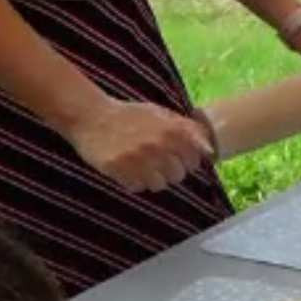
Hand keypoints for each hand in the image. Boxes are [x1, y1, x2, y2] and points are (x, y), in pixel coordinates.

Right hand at [62, 97, 213, 193]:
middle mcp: (157, 145)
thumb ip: (187, 129)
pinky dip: (134, 182)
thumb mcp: (160, 113)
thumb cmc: (129, 115)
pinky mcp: (119, 169)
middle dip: (170, 171)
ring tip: (141, 165)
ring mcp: (138, 158)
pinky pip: (137, 187)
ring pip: (159, 185)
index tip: (177, 157)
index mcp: (171, 130)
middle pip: (178, 176)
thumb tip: (209, 149)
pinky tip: (127, 168)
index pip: (194, 160)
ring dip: (152, 178)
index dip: (187, 161)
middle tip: (156, 161)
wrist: (91, 116)